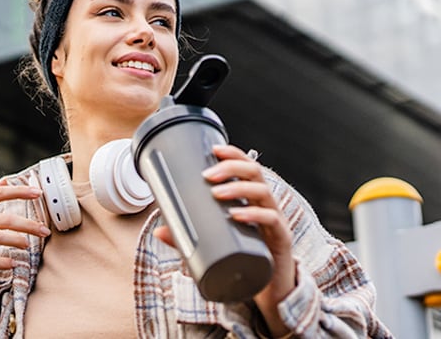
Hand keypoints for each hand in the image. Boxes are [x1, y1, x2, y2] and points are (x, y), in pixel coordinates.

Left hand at [154, 145, 294, 336]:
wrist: (270, 289)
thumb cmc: (244, 260)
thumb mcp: (216, 246)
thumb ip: (190, 239)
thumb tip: (159, 230)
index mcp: (253, 200)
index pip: (248, 168)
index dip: (234, 155)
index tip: (214, 150)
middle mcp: (267, 205)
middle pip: (256, 174)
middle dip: (232, 168)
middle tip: (208, 175)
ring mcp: (276, 221)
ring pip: (264, 192)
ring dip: (239, 188)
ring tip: (217, 192)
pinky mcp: (281, 240)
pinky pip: (272, 221)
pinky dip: (254, 214)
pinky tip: (237, 215)